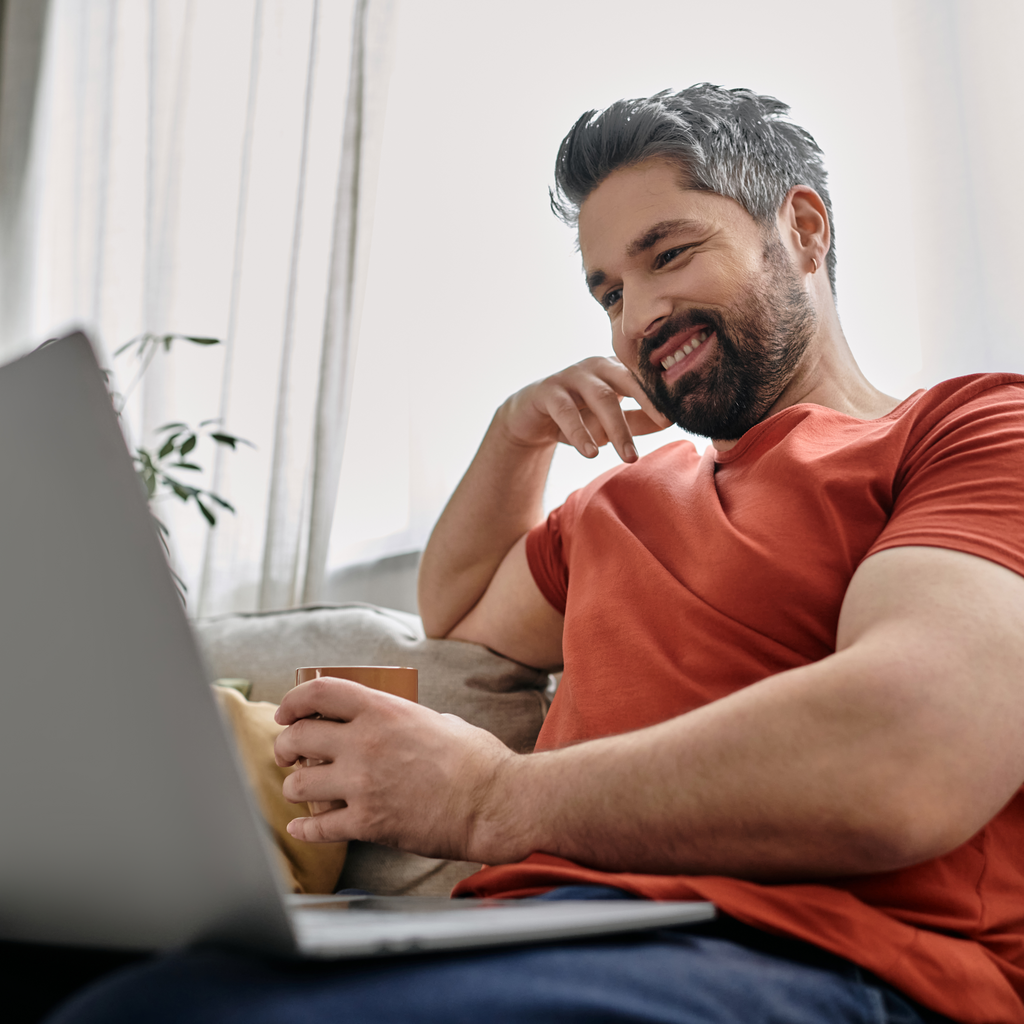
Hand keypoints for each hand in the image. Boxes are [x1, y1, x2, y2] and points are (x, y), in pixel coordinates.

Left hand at [273, 678, 520, 861]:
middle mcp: (365, 743)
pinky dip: (305, 829)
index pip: (319, 693)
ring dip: (295, 789)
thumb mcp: (438, 720)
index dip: (294, 700)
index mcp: (383, 710)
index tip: (286, 712)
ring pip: (299, 785)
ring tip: (303, 791)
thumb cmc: (477, 760)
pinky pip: (319, 827)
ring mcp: (363, 784)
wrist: (494, 802)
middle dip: (285, 747)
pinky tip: (303, 828)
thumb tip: (393, 725)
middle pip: (298, 738)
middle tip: (287, 756)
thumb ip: (404, 721)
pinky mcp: (368, 823)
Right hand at [499, 356, 670, 462]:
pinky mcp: (547, 391)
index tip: (683, 410)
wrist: (529, 417)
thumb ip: (637, 419)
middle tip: (665, 424)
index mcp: (615, 369)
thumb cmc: (576, 415)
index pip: (644, 377)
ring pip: (600, 398)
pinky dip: (579, 433)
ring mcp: (570, 376)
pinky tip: (591, 453)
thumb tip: (670, 421)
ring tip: (629, 457)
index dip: (662, 392)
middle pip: (627, 381)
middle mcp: (595, 367)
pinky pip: (566, 412)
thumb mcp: (609, 420)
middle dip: (647, 403)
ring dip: (617, 428)